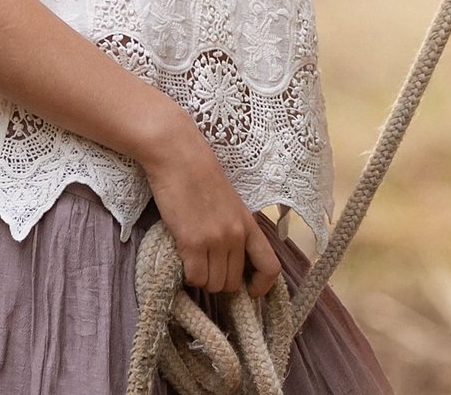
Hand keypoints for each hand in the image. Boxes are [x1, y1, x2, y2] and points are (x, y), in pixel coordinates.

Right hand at [143, 112, 282, 297]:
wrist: (179, 157)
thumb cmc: (202, 177)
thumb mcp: (230, 204)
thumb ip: (235, 229)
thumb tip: (231, 259)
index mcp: (250, 224)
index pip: (270, 267)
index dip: (261, 287)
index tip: (249, 292)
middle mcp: (236, 235)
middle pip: (233, 282)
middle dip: (219, 282)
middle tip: (206, 269)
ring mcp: (215, 239)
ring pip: (213, 284)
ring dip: (202, 279)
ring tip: (193, 260)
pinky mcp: (191, 242)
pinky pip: (194, 277)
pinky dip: (187, 276)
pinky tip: (182, 258)